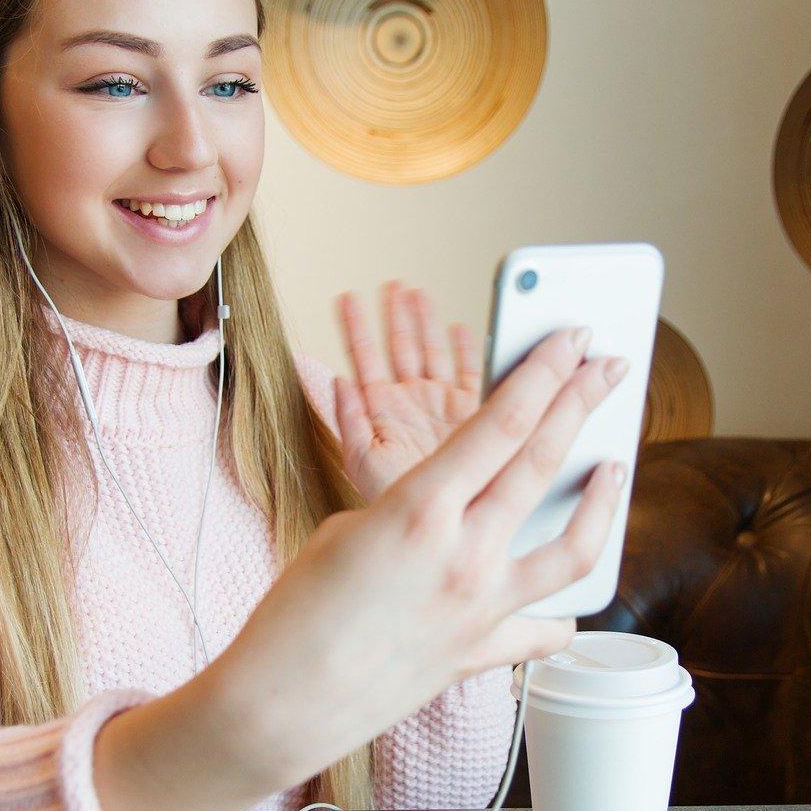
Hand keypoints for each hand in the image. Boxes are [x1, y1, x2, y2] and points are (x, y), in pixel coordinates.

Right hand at [216, 323, 631, 787]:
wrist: (280, 705)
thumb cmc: (294, 613)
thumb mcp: (346, 530)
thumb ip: (410, 510)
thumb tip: (448, 511)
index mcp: (419, 508)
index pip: (501, 422)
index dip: (543, 370)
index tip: (572, 338)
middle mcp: (464, 554)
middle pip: (542, 461)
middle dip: (581, 402)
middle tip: (610, 365)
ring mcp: (481, 608)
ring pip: (571, 545)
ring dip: (603, 501)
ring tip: (616, 467)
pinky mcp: (480, 653)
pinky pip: (539, 628)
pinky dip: (558, 615)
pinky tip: (571, 606)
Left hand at [332, 280, 482, 502]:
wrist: (441, 526)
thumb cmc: (397, 503)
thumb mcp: (363, 463)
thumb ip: (350, 421)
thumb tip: (337, 381)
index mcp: (383, 410)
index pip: (366, 359)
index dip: (356, 328)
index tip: (347, 298)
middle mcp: (412, 403)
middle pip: (402, 347)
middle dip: (395, 315)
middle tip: (391, 285)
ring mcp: (442, 405)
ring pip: (432, 352)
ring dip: (424, 322)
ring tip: (415, 292)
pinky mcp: (473, 412)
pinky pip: (469, 371)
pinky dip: (466, 349)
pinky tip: (459, 328)